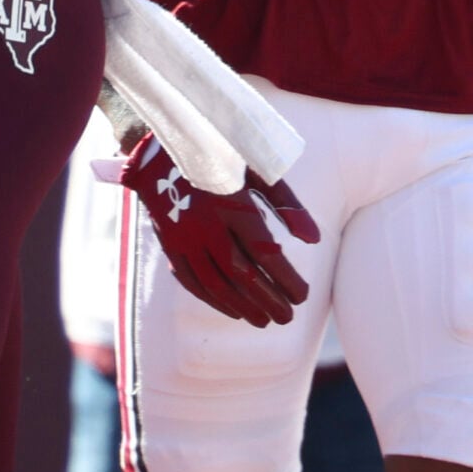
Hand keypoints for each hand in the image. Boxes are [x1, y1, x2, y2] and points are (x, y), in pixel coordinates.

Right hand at [119, 131, 319, 327]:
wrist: (159, 151)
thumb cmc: (218, 157)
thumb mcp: (256, 171)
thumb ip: (286, 204)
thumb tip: (313, 239)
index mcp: (232, 205)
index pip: (265, 253)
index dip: (287, 279)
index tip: (304, 296)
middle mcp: (206, 225)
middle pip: (241, 274)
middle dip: (268, 300)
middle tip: (288, 317)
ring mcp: (184, 237)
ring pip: (214, 283)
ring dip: (241, 306)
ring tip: (263, 321)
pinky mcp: (169, 244)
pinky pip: (190, 280)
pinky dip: (212, 299)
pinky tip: (231, 310)